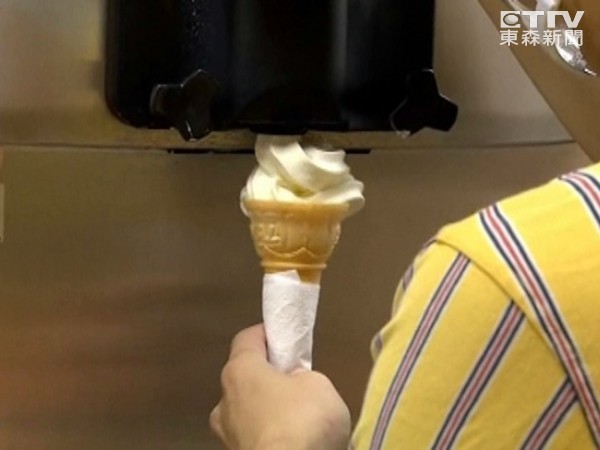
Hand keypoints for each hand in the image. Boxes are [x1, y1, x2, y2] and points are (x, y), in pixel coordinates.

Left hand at [210, 324, 350, 449]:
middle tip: (297, 384)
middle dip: (268, 378)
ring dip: (267, 411)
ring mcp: (227, 435)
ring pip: (247, 411)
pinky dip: (270, 436)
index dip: (268, 334)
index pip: (247, 338)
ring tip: (298, 420)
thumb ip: (303, 377)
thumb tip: (296, 385)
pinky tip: (292, 441)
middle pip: (245, 378)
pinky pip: (255, 437)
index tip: (286, 338)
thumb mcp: (319, 385)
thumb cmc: (302, 422)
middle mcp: (223, 401)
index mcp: (239, 371)